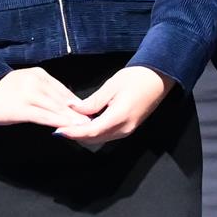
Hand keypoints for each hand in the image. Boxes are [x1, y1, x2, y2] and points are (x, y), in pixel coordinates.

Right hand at [0, 65, 84, 129]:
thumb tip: (60, 105)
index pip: (64, 92)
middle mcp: (37, 82)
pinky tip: (68, 130)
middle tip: (96, 124)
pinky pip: (46, 116)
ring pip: (58, 108)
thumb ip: (41, 92)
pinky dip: (59, 123)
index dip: (78, 105)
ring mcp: (30, 94)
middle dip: (81, 113)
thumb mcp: (23, 85)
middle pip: (65, 100)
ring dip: (75, 120)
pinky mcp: (22, 108)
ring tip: (88, 129)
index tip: (90, 114)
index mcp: (39, 75)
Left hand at [56, 64, 170, 147]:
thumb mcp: (110, 87)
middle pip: (94, 139)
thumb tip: (73, 109)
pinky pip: (107, 134)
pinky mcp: (128, 128)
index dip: (73, 133)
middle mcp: (124, 129)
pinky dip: (94, 132)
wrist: (159, 78)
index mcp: (119, 118)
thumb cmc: (136, 78)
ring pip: (100, 138)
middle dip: (76, 136)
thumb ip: (91, 102)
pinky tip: (84, 124)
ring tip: (68, 127)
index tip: (58, 132)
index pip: (91, 131)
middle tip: (59, 128)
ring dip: (84, 135)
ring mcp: (127, 130)